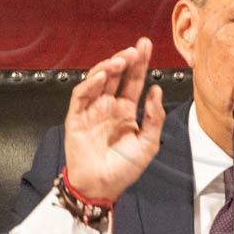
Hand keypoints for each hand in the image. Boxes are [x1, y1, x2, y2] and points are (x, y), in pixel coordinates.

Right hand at [63, 38, 166, 201]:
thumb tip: (156, 91)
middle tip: (135, 49)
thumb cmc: (124, 170)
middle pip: (116, 76)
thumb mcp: (148, 144)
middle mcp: (109, 106)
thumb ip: (154, 117)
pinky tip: (101, 77)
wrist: (102, 187)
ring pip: (98, 80)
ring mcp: (92, 110)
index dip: (140, 63)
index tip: (146, 46)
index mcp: (126, 111)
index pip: (133, 81)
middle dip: (126, 60)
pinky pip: (81, 96)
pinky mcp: (77, 117)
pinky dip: (90, 84)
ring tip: (120, 60)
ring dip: (108, 68)